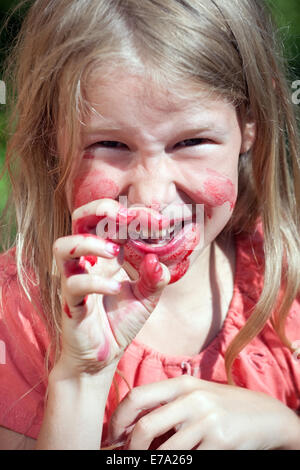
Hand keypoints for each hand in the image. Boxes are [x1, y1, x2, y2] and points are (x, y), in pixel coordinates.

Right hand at [53, 198, 169, 376]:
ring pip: (63, 247)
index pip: (112, 221)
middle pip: (79, 219)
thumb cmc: (120, 322)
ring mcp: (75, 280)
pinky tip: (117, 289)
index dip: (134, 215)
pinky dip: (96, 283)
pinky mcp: (70, 304)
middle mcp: (88, 262)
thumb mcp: (146, 298)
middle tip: (126, 218)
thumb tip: (156, 260)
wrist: (102, 358)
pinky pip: (74, 285)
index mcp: (106, 255)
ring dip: (89, 243)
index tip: (161, 223)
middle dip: (100, 209)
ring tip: (115, 252)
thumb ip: (155, 278)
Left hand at [108, 376, 299, 449]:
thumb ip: (167, 405)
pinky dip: (177, 465)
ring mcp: (207, 421)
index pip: (137, 397)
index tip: (112, 435)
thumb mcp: (195, 396)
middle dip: (129, 448)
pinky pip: (188, 461)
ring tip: (148, 462)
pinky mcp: (220, 442)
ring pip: (164, 451)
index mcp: (182, 384)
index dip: (118, 418)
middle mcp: (192, 399)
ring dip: (150, 462)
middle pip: (145, 426)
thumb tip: (130, 427)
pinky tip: (179, 462)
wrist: (264, 415)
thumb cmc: (222, 406)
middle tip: (127, 455)